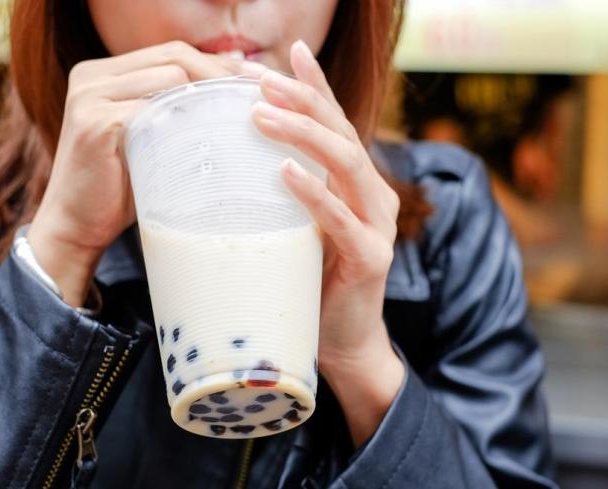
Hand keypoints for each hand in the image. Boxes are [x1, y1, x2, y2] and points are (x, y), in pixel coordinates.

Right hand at [27, 41, 244, 305]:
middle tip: (255, 96)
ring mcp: (89, 96)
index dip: (216, 63)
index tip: (255, 82)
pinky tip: (208, 138)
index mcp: (106, 74)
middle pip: (172, 56)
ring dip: (207, 96)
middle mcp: (92, 76)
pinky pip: (150, 110)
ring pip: (167, 77)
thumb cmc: (122, 187)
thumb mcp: (152, 139)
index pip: (172, 53)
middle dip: (220, 74)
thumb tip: (234, 83)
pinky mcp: (93, 122)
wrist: (76, 226)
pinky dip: (182, 121)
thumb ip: (178, 111)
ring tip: (238, 117)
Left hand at [252, 40, 404, 444]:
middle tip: (259, 77)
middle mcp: (373, 195)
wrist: (343, 342)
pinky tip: (285, 172)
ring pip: (345, 163)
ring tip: (261, 114)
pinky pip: (341, 218)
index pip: (336, 123)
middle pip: (341, 132)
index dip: (314, 85)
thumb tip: (230, 163)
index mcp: (356, 184)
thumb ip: (281, 196)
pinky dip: (313, 192)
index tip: (286, 52)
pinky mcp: (370, 258)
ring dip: (302, 134)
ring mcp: (377, 225)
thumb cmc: (313, 282)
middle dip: (301, 99)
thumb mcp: (296, 228)